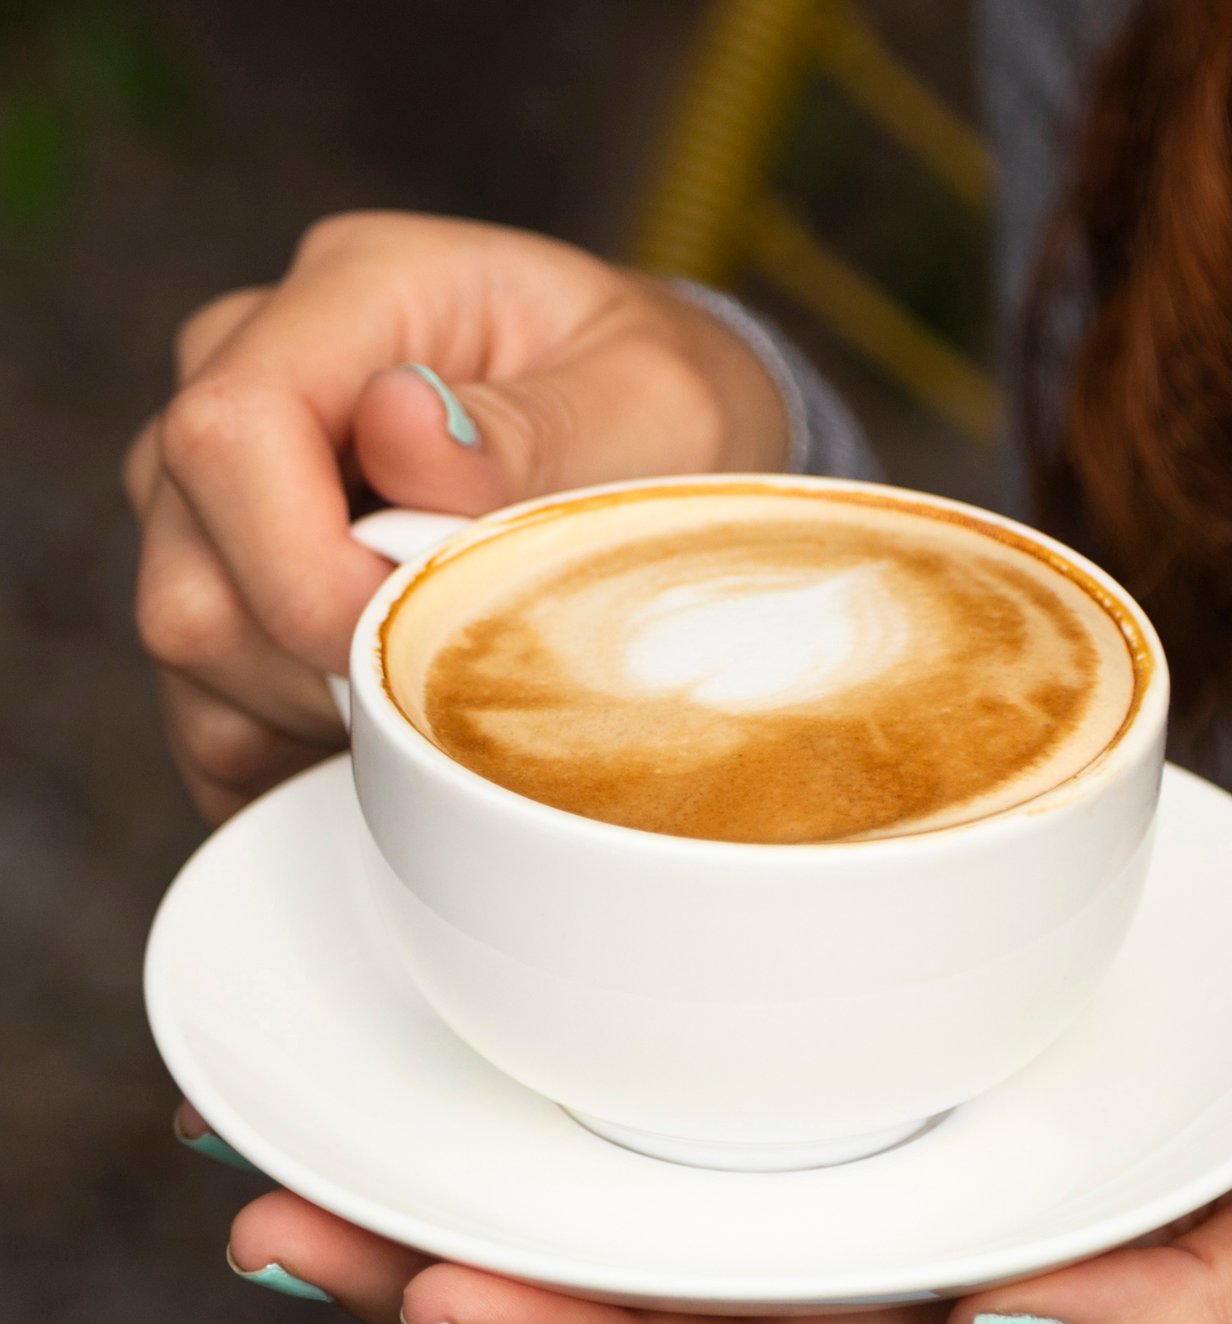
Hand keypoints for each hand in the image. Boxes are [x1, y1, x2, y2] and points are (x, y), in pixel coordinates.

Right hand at [124, 211, 789, 821]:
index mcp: (360, 291)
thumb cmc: (666, 414)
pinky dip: (294, 752)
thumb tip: (399, 427)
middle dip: (323, 661)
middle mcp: (258, 371)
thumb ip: (533, 430)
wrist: (670, 449)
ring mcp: (227, 479)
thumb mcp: (657, 406)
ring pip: (190, 642)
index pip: (231, 432)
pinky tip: (394, 737)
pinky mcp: (231, 576)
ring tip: (445, 698)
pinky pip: (208, 706)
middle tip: (461, 680)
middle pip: (195, 564)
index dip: (305, 572)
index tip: (418, 642)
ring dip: (313, 713)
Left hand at [193, 836, 1231, 1323]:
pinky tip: (489, 945)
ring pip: (652, 1139)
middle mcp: (900, 1195)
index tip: (443, 1289)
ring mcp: (881, 1088)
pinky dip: (594, 995)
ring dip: (481, 1130)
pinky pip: (717, 1004)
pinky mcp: (886, 973)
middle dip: (459, 1252)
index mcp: (981, 1280)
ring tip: (301, 1102)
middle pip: (652, 1256)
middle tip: (281, 1212)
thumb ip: (1216, 1310)